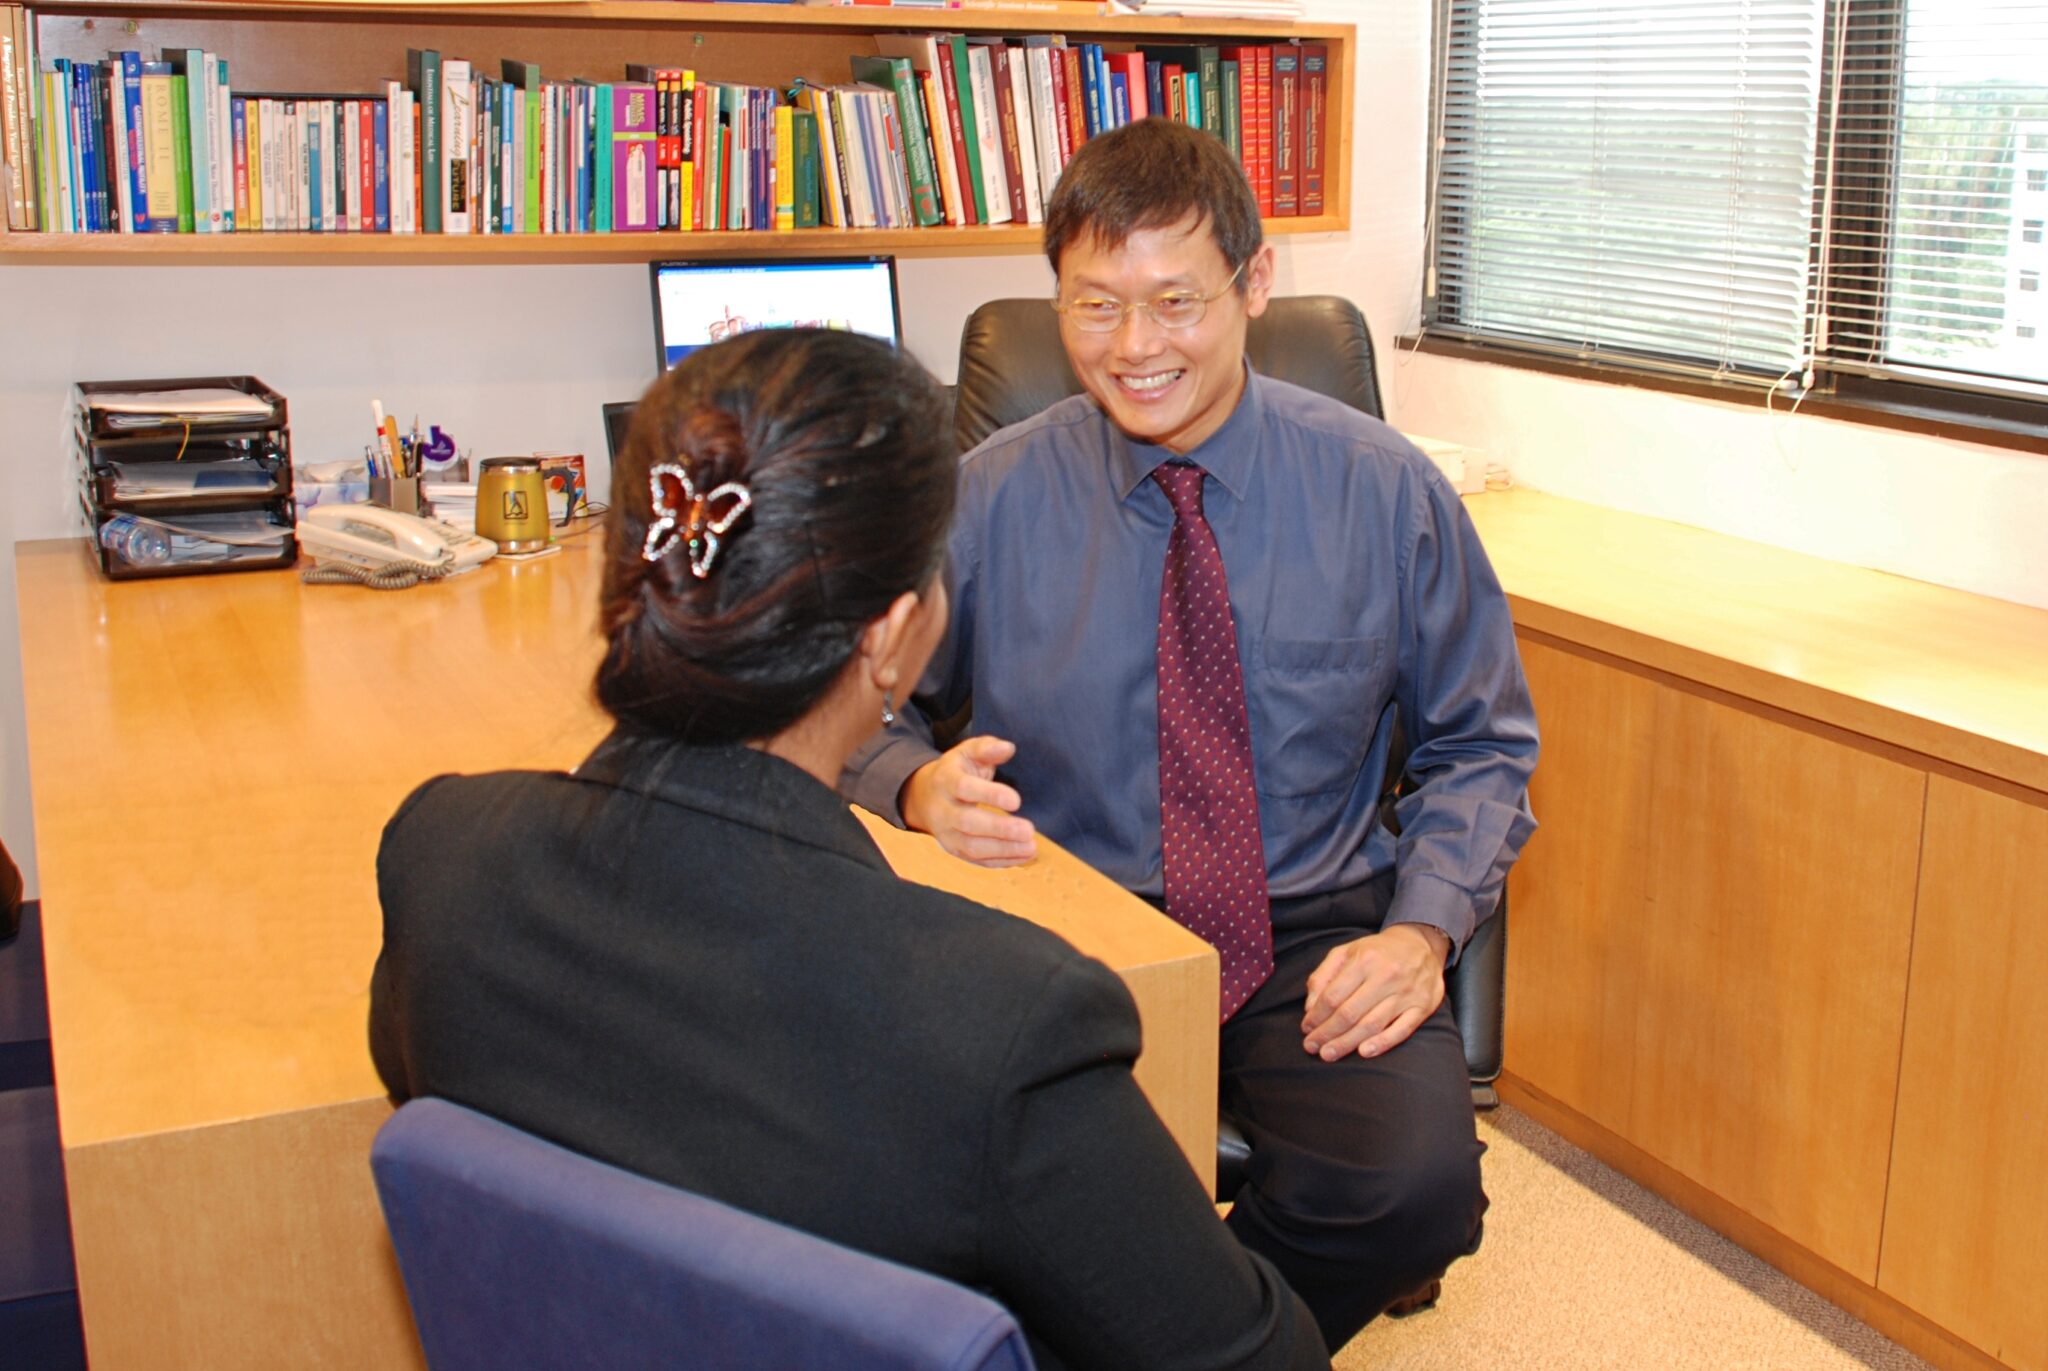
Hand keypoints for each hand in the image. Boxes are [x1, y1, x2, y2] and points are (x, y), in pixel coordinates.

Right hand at [900, 735, 1037, 866]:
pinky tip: (1024, 856)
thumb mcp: (968, 752)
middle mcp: (942, 809)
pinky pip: (977, 860)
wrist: (924, 797)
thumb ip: (988, 748)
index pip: (964, 788)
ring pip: (972, 847)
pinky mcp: (955, 850)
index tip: (1017, 801)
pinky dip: (1002, 861)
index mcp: (946, 780)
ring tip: (1031, 847)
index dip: (989, 795)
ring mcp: (946, 833)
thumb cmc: (957, 771)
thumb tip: (1008, 748)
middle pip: (967, 823)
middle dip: (999, 829)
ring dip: (1003, 849)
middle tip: (1029, 830)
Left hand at [1300, 924, 1448, 1061]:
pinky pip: (1401, 1030)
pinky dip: (1382, 1043)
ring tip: (1329, 1054)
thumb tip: (1310, 1007)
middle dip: (1327, 1034)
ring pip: (1372, 1024)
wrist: (1422, 944)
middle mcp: (1386, 976)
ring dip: (1347, 1043)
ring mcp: (1406, 993)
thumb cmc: (1377, 952)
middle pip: (1350, 1013)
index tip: (1306, 1029)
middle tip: (1312, 1047)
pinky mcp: (1422, 1007)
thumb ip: (1323, 976)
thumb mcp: (1346, 952)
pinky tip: (1364, 1052)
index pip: (1333, 996)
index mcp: (1364, 960)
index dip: (1316, 1016)